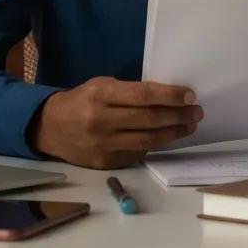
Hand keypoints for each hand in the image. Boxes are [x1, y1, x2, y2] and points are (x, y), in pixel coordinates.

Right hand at [29, 77, 202, 169]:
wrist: (50, 128)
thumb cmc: (83, 100)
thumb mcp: (102, 85)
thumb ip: (130, 91)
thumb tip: (167, 97)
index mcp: (101, 95)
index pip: (143, 96)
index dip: (170, 96)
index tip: (190, 95)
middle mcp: (101, 121)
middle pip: (148, 119)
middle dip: (177, 116)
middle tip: (196, 112)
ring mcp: (103, 145)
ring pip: (147, 141)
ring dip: (173, 133)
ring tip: (189, 126)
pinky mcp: (105, 162)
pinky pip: (137, 154)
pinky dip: (155, 146)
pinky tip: (167, 138)